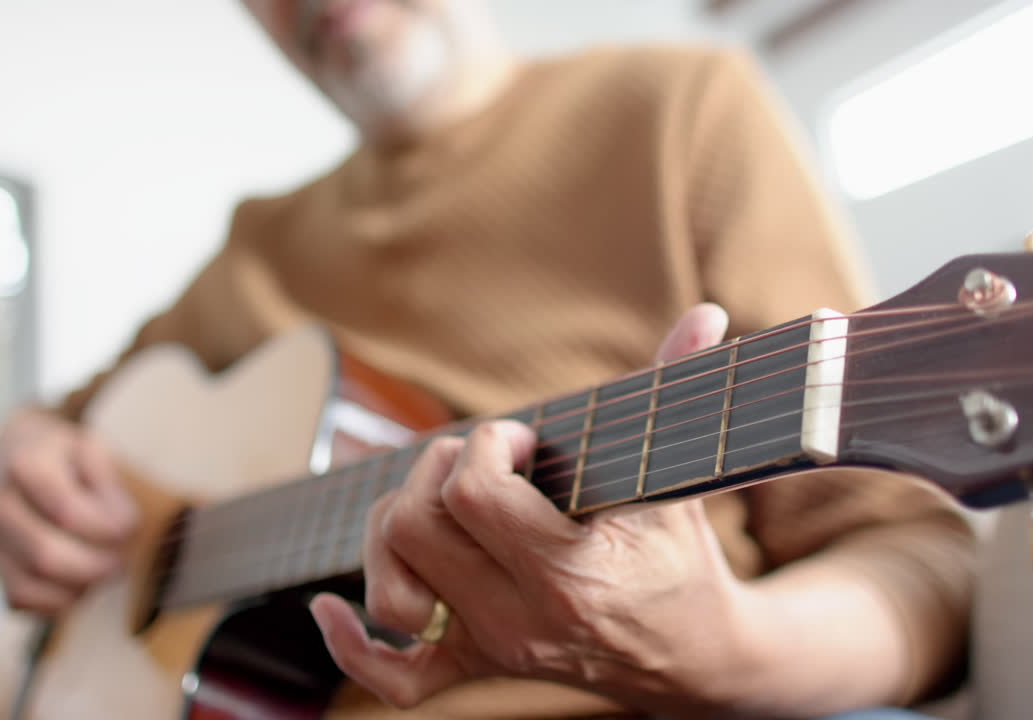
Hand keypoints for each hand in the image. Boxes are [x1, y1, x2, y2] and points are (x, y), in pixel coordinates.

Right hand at [0, 408, 137, 613]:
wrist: (9, 456)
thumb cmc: (62, 455)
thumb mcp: (89, 448)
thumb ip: (108, 483)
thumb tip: (121, 526)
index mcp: (25, 465)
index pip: (68, 513)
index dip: (107, 528)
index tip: (131, 525)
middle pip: (45, 556)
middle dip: (94, 565)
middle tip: (123, 559)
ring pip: (30, 584)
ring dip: (78, 586)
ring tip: (104, 570)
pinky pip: (19, 600)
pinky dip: (56, 602)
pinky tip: (82, 584)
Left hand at [311, 304, 769, 713]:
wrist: (697, 660)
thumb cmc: (684, 559)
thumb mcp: (682, 479)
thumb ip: (679, 393)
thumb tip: (705, 316)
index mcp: (570, 572)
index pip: (474, 493)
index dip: (487, 445)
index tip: (524, 439)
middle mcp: (521, 620)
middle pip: (416, 527)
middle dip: (437, 471)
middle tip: (483, 461)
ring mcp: (493, 650)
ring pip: (389, 585)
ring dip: (394, 528)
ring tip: (443, 504)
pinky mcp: (477, 670)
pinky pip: (393, 678)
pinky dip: (351, 645)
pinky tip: (326, 609)